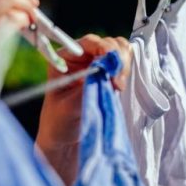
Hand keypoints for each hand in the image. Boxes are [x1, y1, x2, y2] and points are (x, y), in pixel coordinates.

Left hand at [36, 34, 131, 185]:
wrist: (65, 143)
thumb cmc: (59, 123)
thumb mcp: (69, 105)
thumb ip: (88, 85)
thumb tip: (106, 69)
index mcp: (64, 59)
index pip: (90, 42)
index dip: (105, 48)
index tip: (113, 63)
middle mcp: (81, 58)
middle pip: (108, 43)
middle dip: (117, 58)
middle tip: (118, 81)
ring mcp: (96, 67)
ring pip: (119, 53)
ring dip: (124, 65)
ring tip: (118, 85)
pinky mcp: (108, 78)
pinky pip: (123, 66)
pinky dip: (126, 72)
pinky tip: (120, 86)